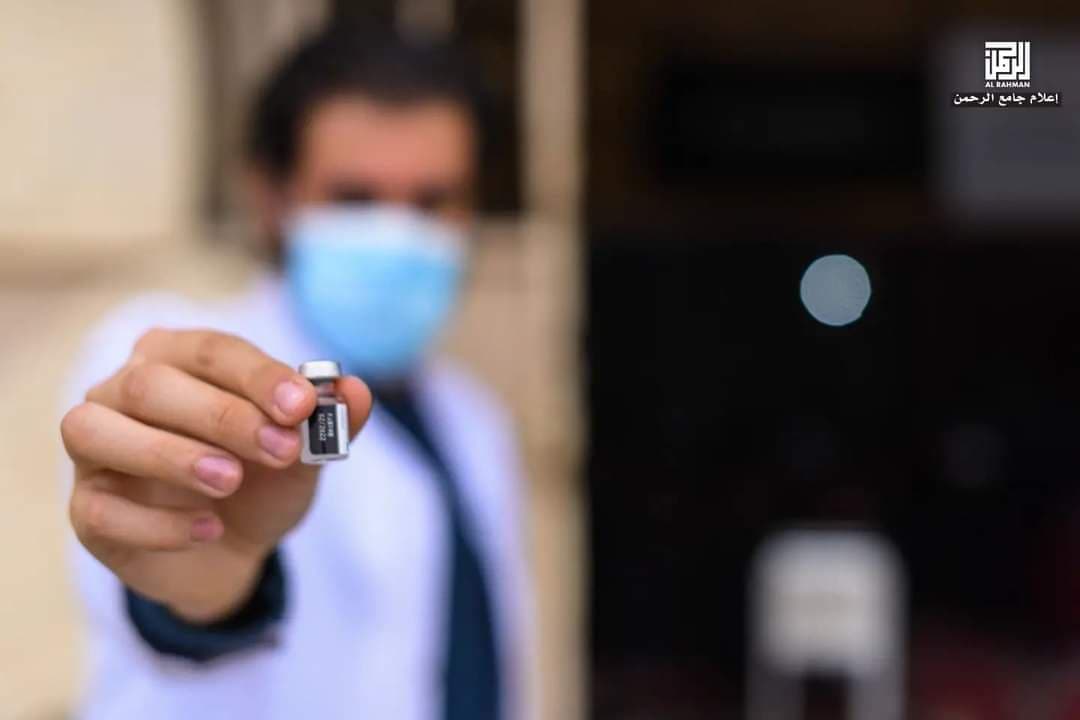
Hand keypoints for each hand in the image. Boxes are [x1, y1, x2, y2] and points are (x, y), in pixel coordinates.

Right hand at [61, 329, 371, 622]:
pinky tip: (209, 529)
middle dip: (221, 415)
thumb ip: (329, 421)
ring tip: (231, 481)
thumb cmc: (262, 481)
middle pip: (151, 383)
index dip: (258, 375)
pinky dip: (157, 522)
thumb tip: (354, 390)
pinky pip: (99, 508)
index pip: (210, 349)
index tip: (304, 405)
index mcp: (177, 358)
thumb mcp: (304, 454)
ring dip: (170, 455)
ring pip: (96, 430)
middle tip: (281, 449)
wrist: (233, 550)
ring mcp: (93, 450)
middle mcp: (121, 391)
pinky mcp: (86, 508)